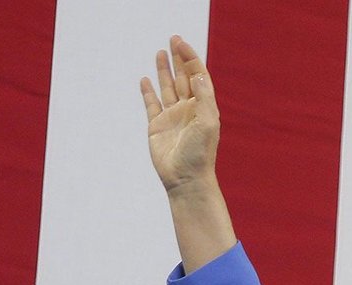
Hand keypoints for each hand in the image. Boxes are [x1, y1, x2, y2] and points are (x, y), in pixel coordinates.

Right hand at [140, 35, 219, 193]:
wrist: (185, 178)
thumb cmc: (200, 154)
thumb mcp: (207, 123)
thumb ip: (204, 99)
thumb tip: (198, 75)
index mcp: (203, 107)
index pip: (197, 77)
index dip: (190, 59)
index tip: (181, 43)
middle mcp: (188, 110)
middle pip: (183, 78)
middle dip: (179, 59)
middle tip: (173, 39)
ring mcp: (172, 117)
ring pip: (167, 87)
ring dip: (164, 71)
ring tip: (160, 53)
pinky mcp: (156, 126)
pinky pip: (151, 104)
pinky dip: (148, 92)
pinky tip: (145, 80)